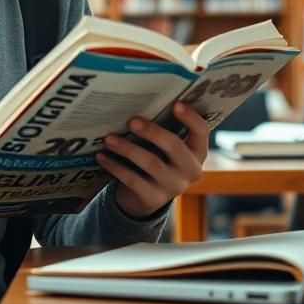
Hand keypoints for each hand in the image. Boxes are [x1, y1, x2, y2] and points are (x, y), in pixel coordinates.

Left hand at [95, 102, 207, 219]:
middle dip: (152, 132)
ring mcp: (173, 187)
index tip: (176, 104)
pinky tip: (101, 156)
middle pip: (175, 147)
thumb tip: (139, 103)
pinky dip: (115, 166)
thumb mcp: (164, 147)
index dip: (190, 118)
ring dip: (128, 149)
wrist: (145, 196)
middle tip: (132, 120)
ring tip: (109, 138)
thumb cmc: (156, 158)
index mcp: (197, 152)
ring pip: (151, 163)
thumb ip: (162, 129)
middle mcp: (190, 171)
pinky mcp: (153, 199)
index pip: (201, 131)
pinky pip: (133, 180)